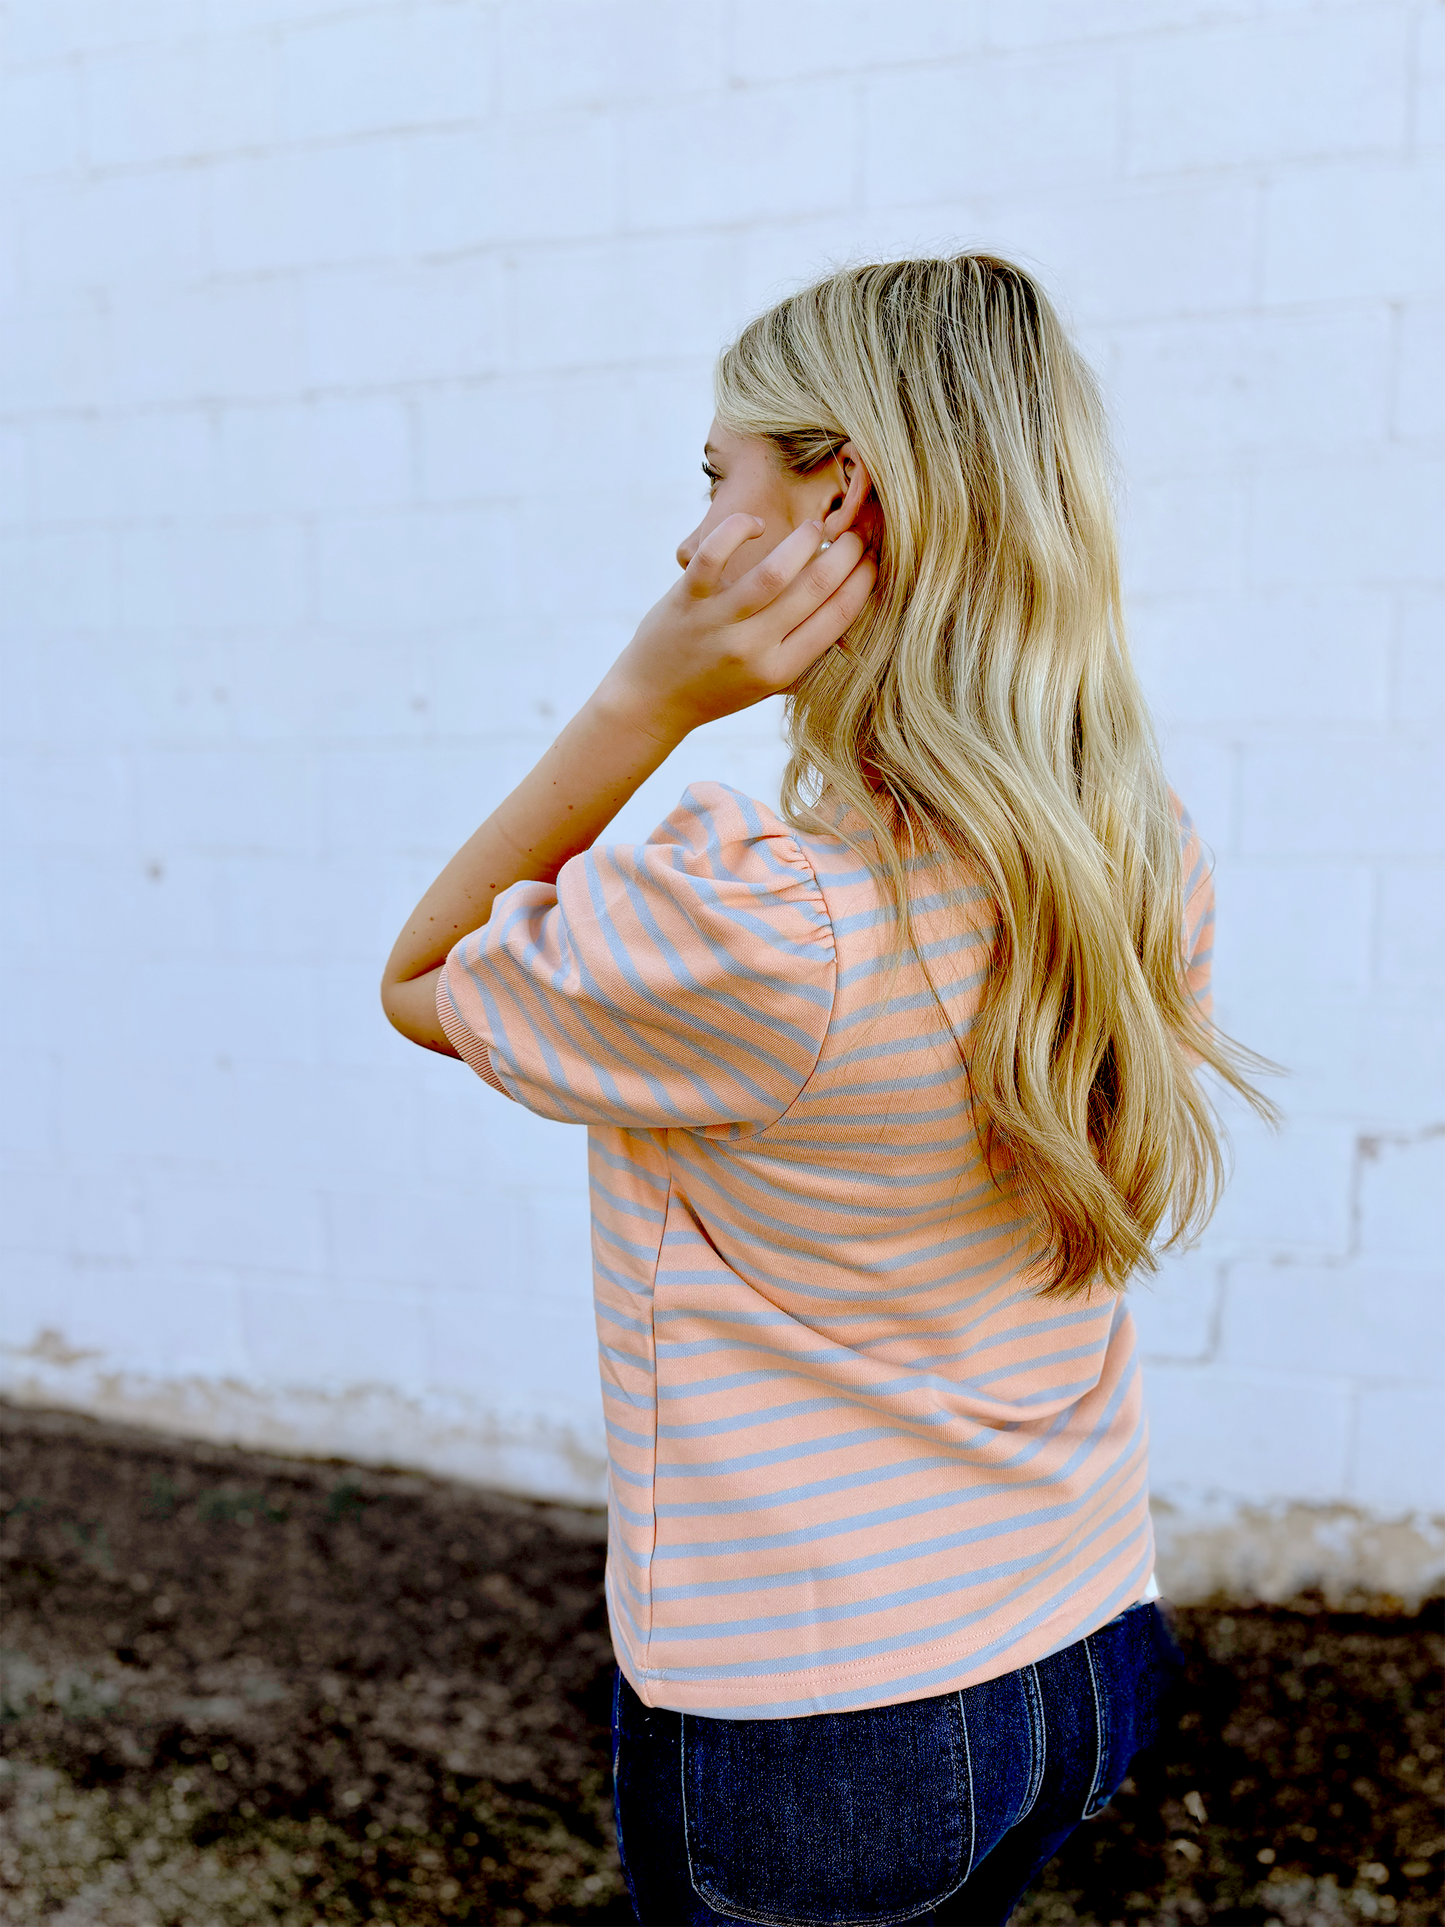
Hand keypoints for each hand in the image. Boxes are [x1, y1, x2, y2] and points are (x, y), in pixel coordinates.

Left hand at [595, 514, 875, 744]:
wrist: (652, 701)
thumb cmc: (717, 690)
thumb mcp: (768, 685)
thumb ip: (805, 655)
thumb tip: (850, 613)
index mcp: (780, 670)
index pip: (837, 617)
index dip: (863, 582)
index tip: (874, 561)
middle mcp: (753, 648)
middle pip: (815, 589)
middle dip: (846, 555)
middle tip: (857, 535)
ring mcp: (718, 622)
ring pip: (774, 572)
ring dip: (805, 541)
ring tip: (818, 527)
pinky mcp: (686, 599)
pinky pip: (715, 555)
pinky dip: (739, 530)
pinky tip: (756, 526)